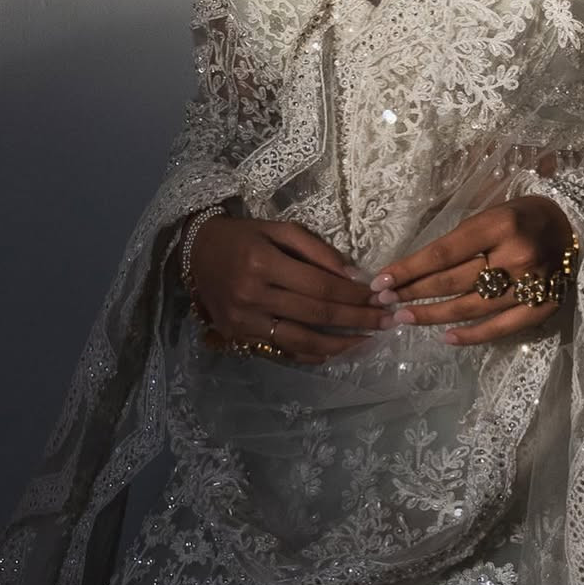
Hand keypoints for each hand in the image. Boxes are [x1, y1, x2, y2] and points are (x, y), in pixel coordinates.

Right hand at [189, 214, 393, 362]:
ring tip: (368, 341)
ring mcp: (243, 321)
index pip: (320, 285)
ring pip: (300, 340)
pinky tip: (334, 350)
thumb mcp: (279, 229)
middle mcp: (252, 296)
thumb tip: (354, 275)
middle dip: (357, 319)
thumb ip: (316, 251)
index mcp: (263, 263)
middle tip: (387, 321)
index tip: (381, 297)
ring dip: (339, 344)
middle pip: (316, 314)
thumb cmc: (244, 236)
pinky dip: (310, 354)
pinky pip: (281, 351)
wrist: (196, 252)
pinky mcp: (238, 337)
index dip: (353, 294)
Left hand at [366, 195, 575, 345]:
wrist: (577, 226)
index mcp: (499, 224)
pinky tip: (445, 337)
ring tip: (405, 319)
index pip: (443, 252)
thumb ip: (459, 237)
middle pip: (453, 282)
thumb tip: (415, 264)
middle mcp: (516, 255)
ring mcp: (531, 285)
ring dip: (433, 316)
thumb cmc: (524, 215)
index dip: (409, 269)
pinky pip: (499, 328)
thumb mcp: (492, 211)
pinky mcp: (542, 308)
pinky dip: (470, 335)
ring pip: (471, 308)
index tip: (381, 281)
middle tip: (386, 303)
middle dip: (414, 293)